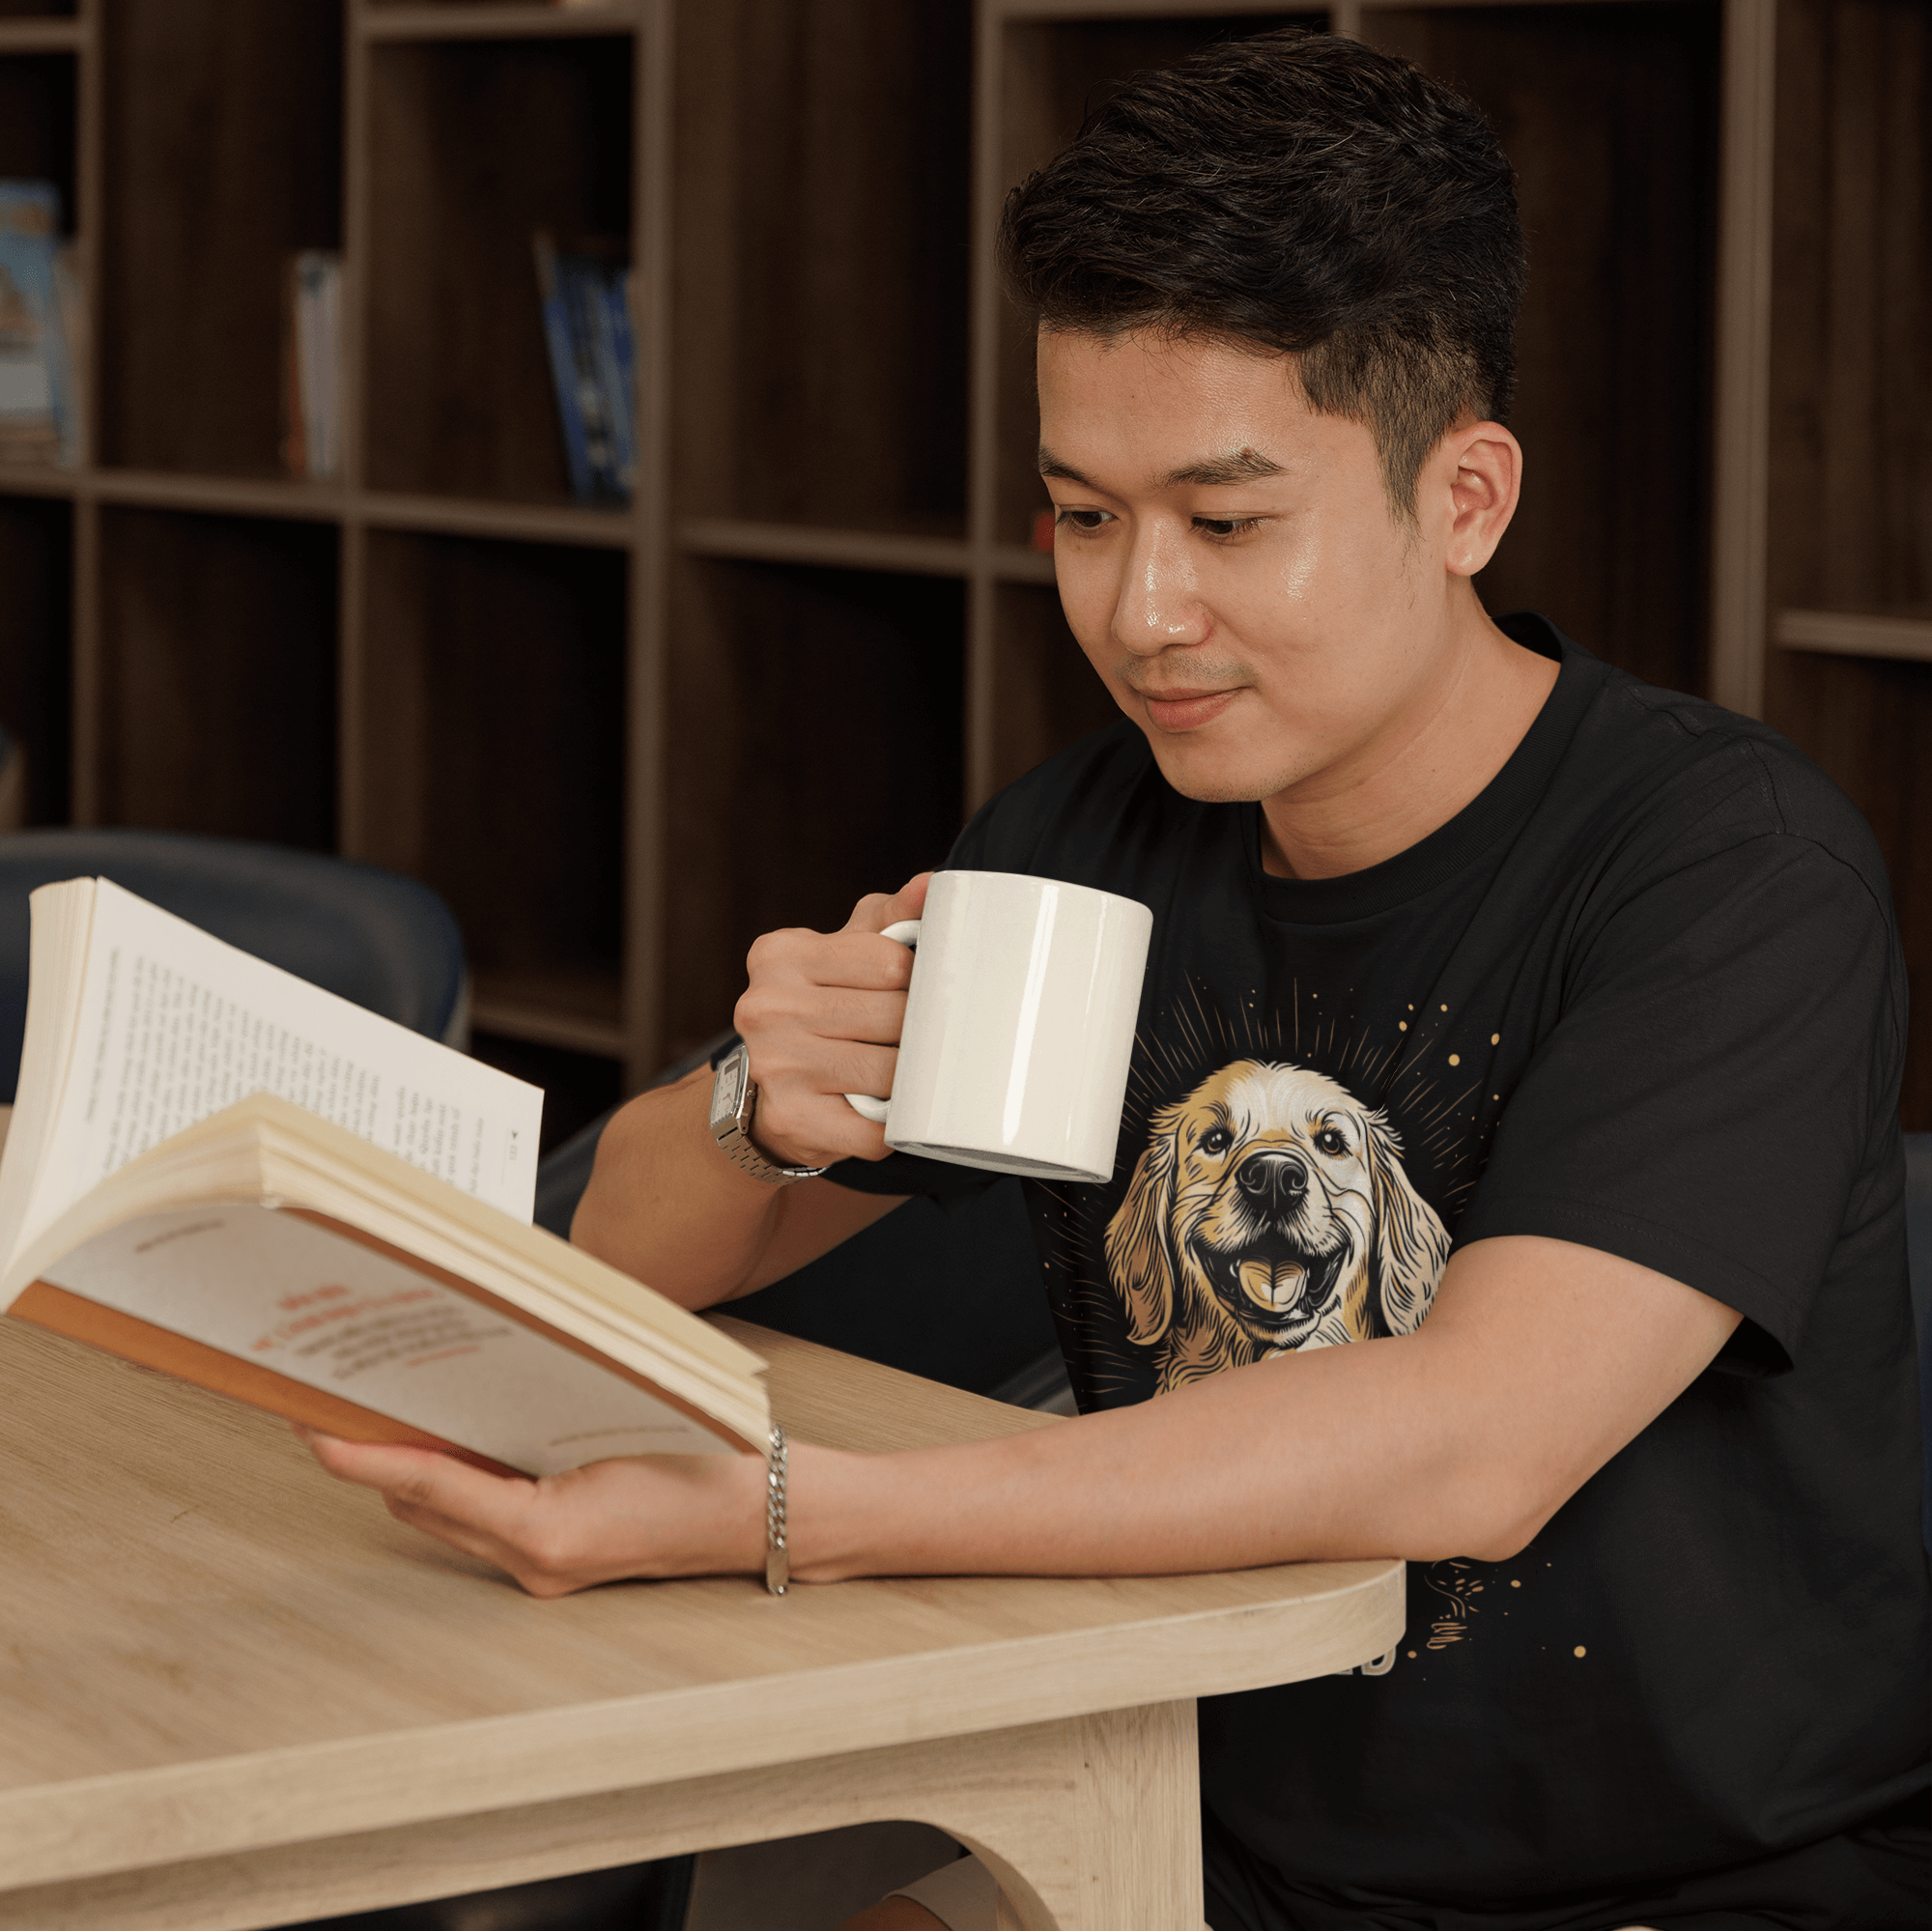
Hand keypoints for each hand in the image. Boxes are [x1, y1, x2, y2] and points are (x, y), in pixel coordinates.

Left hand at [295, 1427, 767, 1596]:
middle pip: (422, 1505)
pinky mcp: (554, 1560)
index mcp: (547, 1532)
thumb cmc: (704, 1462)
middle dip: (377, 1452)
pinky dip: (460, 1480)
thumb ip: (536, 1412)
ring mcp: (541, 1569)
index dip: (365, 1454)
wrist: (760, 1510)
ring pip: (446, 1515)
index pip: (430, 1485)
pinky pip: (482, 1519)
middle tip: (336, 1392)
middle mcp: (534, 1562)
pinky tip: (459, 1434)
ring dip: (415, 1466)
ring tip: (386, 1402)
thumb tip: (464, 1379)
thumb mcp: (618, 1420)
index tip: (314, 1426)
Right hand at [732, 872, 930, 1167]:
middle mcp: (768, 1006)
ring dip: (912, 1082)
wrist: (760, 1096)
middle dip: (917, 1033)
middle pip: (893, 1017)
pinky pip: (875, 1129)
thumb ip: (890, 918)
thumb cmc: (816, 1011)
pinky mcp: (791, 1119)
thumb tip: (934, 885)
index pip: (890, 962)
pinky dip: (894, 1126)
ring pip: (892, 1073)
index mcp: (781, 954)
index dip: (916, 983)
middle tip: (918, 1041)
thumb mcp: (844, 954)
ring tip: (906, 1076)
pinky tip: (886, 1114)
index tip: (912, 996)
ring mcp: (775, 1064)